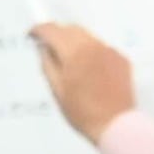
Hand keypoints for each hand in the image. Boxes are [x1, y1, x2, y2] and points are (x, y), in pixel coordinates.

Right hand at [29, 22, 135, 144]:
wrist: (115, 124)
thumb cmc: (83, 113)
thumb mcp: (58, 91)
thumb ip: (48, 64)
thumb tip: (43, 48)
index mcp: (74, 53)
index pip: (52, 30)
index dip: (39, 30)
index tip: (33, 35)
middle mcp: (93, 46)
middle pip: (71, 29)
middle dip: (58, 34)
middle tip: (50, 48)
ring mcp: (109, 51)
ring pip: (87, 36)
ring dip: (76, 43)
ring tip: (71, 63)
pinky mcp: (121, 58)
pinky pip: (102, 48)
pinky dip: (92, 53)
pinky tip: (91, 71)